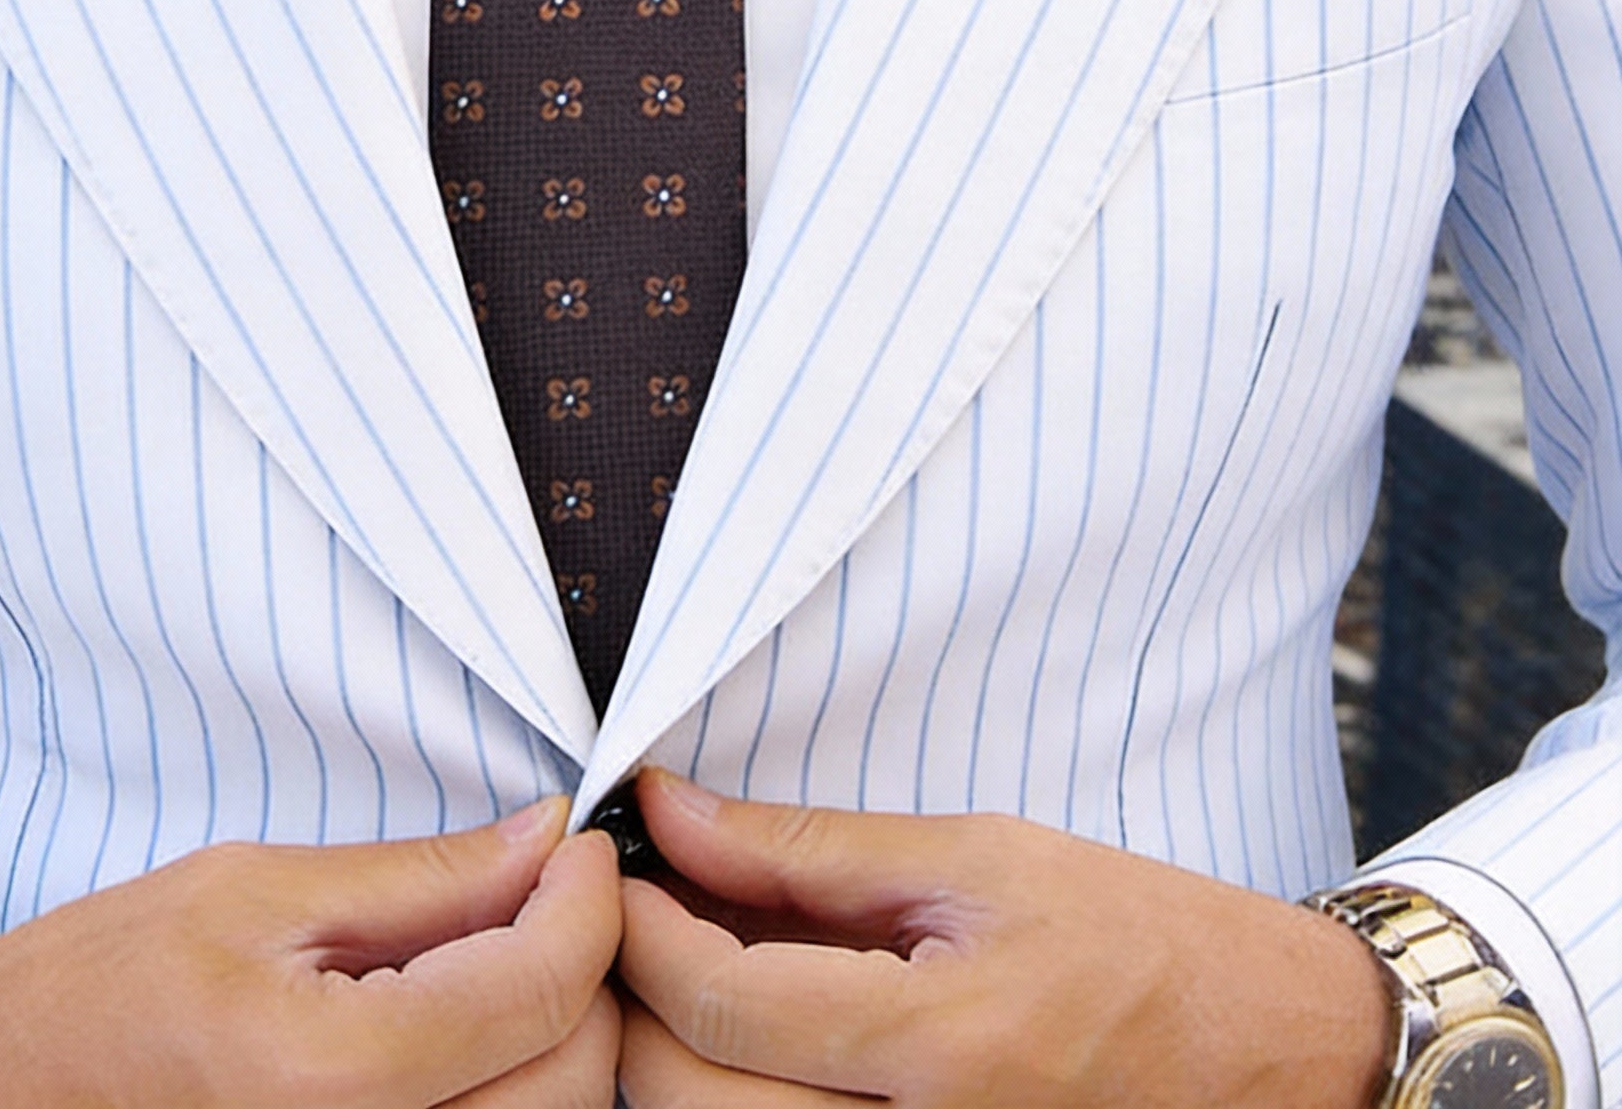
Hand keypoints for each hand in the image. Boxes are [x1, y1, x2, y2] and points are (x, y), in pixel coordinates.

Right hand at [0, 800, 621, 1108]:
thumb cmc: (91, 987)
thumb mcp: (253, 890)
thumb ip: (419, 877)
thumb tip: (545, 838)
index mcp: (329, 1079)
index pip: (543, 987)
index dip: (588, 898)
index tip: (579, 841)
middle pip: (574, 1074)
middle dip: (586, 965)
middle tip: (543, 886)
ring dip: (558, 1031)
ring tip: (504, 947)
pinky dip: (508, 1088)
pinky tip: (466, 1022)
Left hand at [617, 770, 1389, 1107]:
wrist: (1271, 1055)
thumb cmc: (1139, 939)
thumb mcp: (976, 857)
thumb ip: (810, 848)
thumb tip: (673, 812)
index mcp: (942, 1046)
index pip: (720, 1004)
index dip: (641, 927)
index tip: (620, 861)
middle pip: (686, 1102)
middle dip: (633, 998)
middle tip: (637, 910)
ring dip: (669, 1056)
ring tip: (691, 962)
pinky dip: (732, 1095)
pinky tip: (747, 1029)